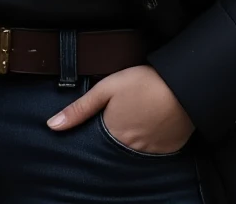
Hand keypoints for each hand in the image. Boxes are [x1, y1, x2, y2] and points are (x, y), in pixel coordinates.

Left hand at [46, 65, 194, 154]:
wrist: (183, 85)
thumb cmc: (144, 82)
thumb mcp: (106, 88)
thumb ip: (79, 108)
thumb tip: (52, 125)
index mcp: (112, 134)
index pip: (96, 144)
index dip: (97, 133)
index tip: (101, 123)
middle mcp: (130, 149)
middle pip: (115, 148)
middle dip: (115, 137)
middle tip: (123, 117)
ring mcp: (151, 152)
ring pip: (135, 151)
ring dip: (133, 138)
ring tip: (139, 118)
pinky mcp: (169, 150)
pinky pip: (155, 151)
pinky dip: (151, 140)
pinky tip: (154, 123)